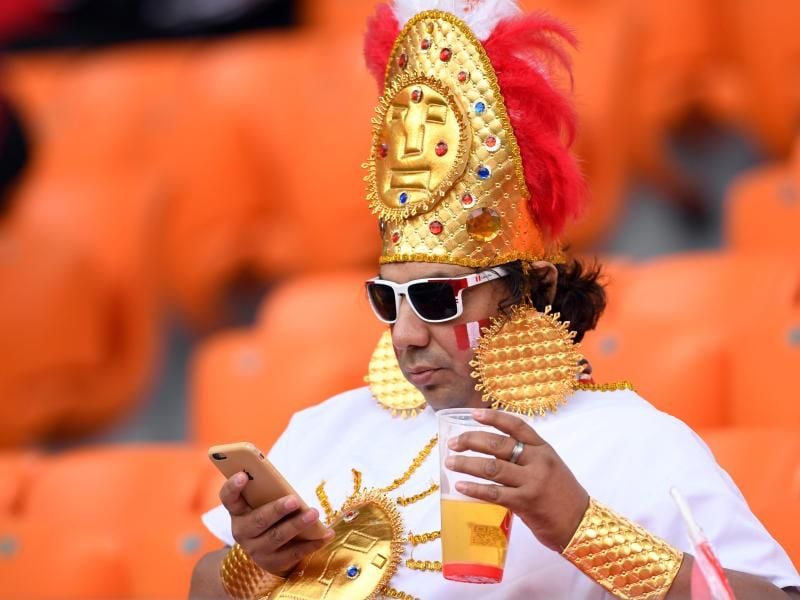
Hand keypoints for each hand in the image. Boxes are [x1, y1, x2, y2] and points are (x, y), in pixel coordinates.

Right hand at [220, 473, 334, 575]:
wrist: (263, 552)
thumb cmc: (266, 515)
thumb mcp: (260, 504)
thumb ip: (268, 493)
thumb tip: (287, 484)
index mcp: (237, 511)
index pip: (228, 498)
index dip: (233, 487)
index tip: (243, 475)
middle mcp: (243, 532)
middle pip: (258, 520)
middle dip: (277, 510)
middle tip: (294, 500)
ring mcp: (257, 550)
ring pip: (277, 537)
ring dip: (297, 524)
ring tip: (314, 513)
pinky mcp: (274, 563)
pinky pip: (295, 553)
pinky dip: (313, 543)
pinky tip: (327, 534)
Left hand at [445, 408, 588, 551]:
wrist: (581, 523)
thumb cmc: (563, 495)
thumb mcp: (550, 467)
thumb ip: (527, 457)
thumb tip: (493, 452)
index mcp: (544, 449)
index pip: (516, 425)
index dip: (494, 417)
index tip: (473, 414)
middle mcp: (538, 461)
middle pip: (498, 444)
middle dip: (471, 441)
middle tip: (453, 443)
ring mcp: (532, 481)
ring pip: (492, 467)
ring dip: (466, 463)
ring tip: (450, 462)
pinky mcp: (525, 502)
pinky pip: (494, 493)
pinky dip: (474, 488)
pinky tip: (460, 486)